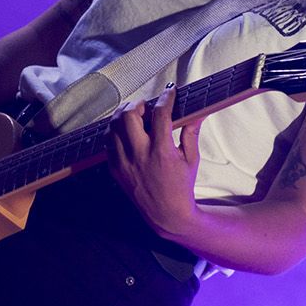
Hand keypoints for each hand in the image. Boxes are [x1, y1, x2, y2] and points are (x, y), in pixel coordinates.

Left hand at [107, 85, 201, 241]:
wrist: (166, 214)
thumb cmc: (181, 186)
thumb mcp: (191, 159)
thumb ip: (191, 132)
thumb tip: (198, 112)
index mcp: (162, 152)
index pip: (160, 114)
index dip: (166, 98)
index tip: (169, 91)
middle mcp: (141, 156)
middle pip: (128, 116)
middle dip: (137, 104)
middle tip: (146, 104)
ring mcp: (125, 163)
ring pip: (113, 127)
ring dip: (122, 115)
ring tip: (133, 113)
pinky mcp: (115, 169)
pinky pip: (107, 142)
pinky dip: (114, 131)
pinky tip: (124, 130)